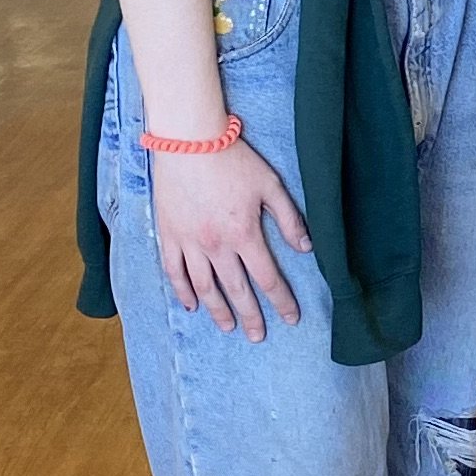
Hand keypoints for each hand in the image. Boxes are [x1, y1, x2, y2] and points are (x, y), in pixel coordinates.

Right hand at [150, 139, 310, 339]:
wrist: (188, 139)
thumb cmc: (232, 159)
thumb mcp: (270, 185)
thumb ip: (289, 219)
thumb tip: (306, 249)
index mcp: (244, 234)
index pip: (268, 278)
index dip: (282, 301)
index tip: (291, 318)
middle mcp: (216, 245)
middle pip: (236, 290)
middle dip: (250, 316)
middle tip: (258, 336)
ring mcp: (189, 242)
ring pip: (204, 287)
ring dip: (218, 311)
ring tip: (228, 327)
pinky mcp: (169, 235)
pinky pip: (174, 272)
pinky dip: (182, 292)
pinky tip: (191, 306)